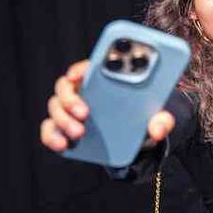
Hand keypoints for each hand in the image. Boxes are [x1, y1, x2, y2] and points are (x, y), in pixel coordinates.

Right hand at [40, 60, 174, 151]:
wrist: (136, 139)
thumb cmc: (145, 117)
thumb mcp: (158, 118)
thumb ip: (162, 121)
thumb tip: (158, 130)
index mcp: (104, 79)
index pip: (88, 67)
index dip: (81, 69)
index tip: (78, 75)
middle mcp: (83, 91)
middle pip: (66, 86)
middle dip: (71, 98)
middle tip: (86, 113)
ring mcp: (70, 110)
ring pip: (56, 107)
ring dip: (63, 119)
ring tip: (79, 133)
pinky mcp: (64, 128)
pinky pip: (50, 130)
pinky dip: (52, 136)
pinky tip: (62, 145)